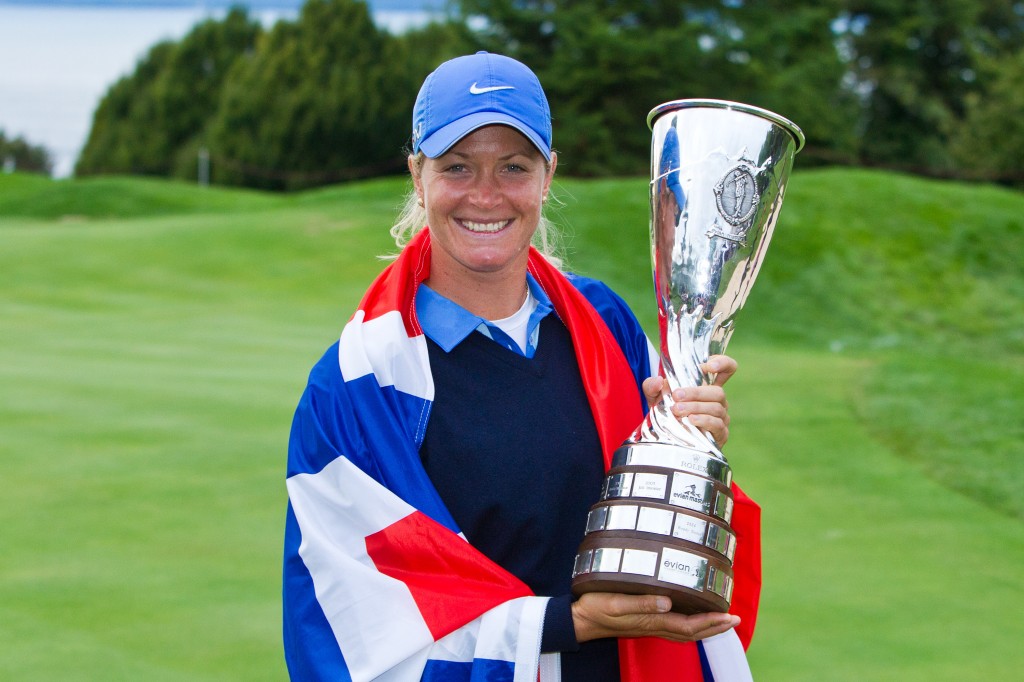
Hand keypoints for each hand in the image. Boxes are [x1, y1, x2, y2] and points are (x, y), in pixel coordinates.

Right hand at [572, 592, 738, 642]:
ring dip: (706, 627)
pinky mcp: (644, 623)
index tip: (729, 615)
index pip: (689, 625)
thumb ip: (641, 602)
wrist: (580, 620)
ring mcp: (650, 626)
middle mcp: (655, 625)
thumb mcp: (615, 602)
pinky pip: (674, 628)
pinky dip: (690, 625)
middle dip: (715, 627)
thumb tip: (668, 601)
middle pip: (692, 632)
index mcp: (652, 620)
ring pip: (685, 632)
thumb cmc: (596, 608)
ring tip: (721, 620)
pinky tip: (692, 617)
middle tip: (734, 619)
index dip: (711, 622)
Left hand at [641, 354, 736, 445]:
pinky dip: (703, 421)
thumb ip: (652, 386)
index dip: (723, 363)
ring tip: (677, 410)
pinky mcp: (721, 433)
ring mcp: (721, 416)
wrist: (667, 438)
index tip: (708, 366)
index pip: (727, 368)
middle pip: (718, 391)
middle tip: (676, 396)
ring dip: (695, 407)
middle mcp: (717, 399)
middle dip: (696, 393)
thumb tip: (659, 381)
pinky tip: (690, 420)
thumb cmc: (666, 411)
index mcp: (707, 385)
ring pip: (716, 407)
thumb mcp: (654, 397)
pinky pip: (717, 424)